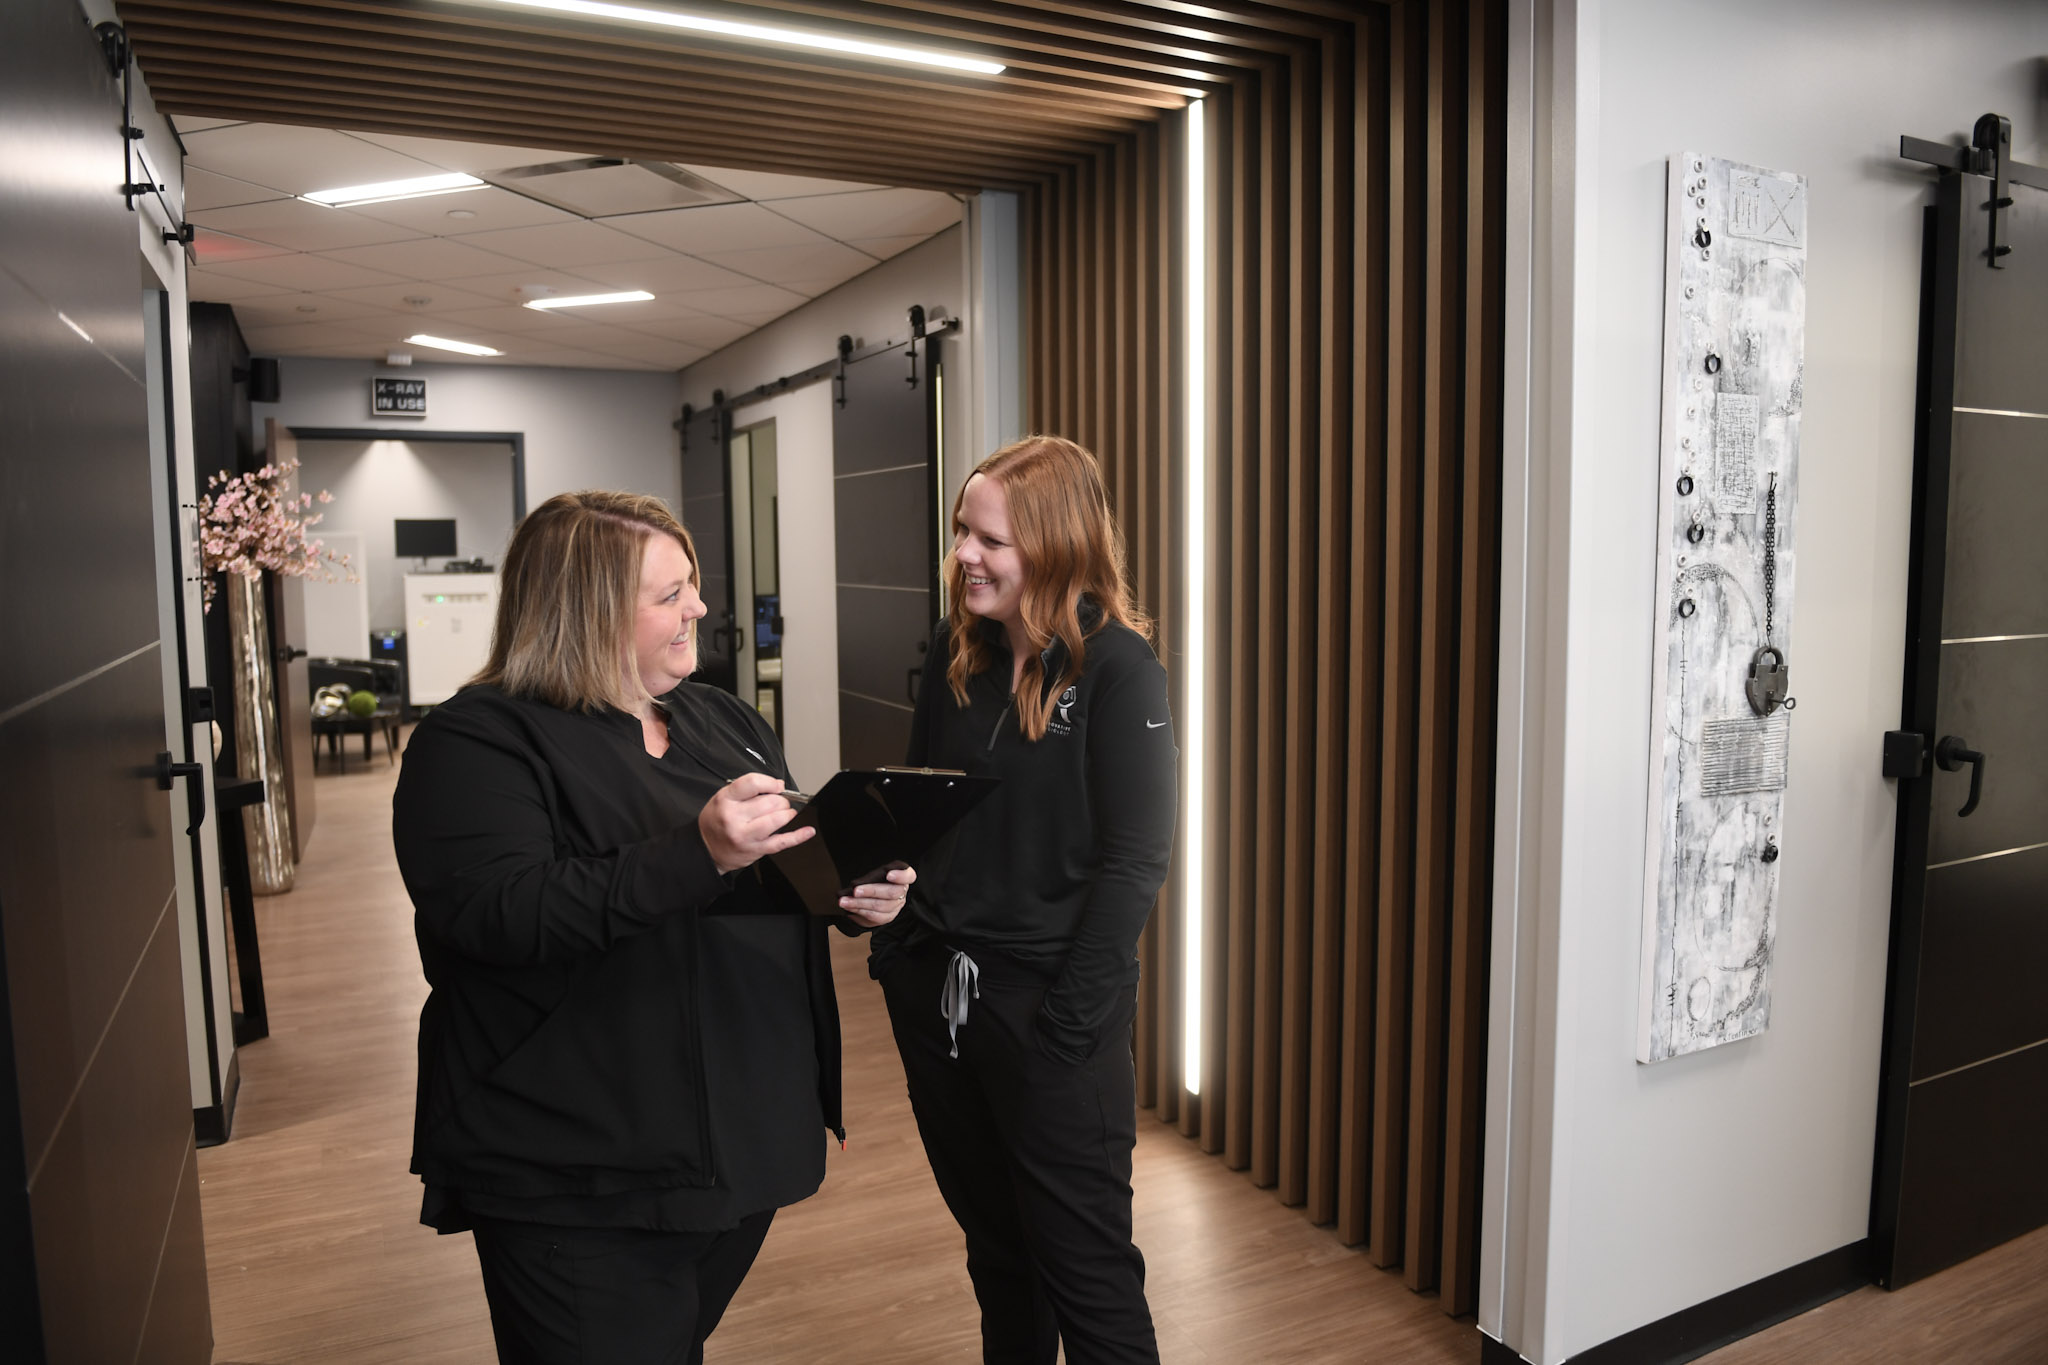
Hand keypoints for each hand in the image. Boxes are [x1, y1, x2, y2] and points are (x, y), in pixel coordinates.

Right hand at [699, 772, 814, 874]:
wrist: (706, 850)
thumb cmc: (716, 822)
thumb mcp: (722, 798)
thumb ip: (747, 789)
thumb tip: (777, 785)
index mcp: (725, 800)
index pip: (752, 783)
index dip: (770, 783)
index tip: (777, 786)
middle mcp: (734, 818)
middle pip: (770, 802)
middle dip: (780, 800)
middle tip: (778, 803)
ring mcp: (746, 836)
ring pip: (778, 819)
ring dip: (787, 813)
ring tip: (785, 813)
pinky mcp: (756, 850)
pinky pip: (782, 842)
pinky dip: (798, 836)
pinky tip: (808, 831)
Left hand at [839, 865, 914, 927]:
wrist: (870, 895)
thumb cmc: (873, 880)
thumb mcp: (874, 874)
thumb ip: (872, 876)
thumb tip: (856, 884)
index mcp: (903, 877)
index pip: (908, 876)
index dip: (900, 876)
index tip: (889, 875)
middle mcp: (902, 891)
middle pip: (892, 893)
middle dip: (871, 891)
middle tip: (855, 891)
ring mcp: (896, 906)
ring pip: (881, 906)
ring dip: (860, 904)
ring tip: (845, 901)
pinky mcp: (888, 917)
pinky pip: (875, 917)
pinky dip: (860, 912)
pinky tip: (850, 908)